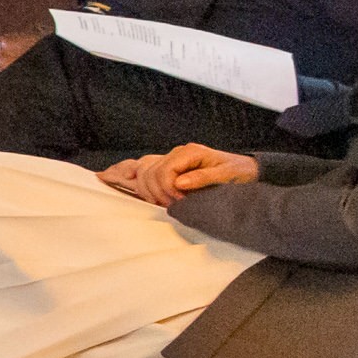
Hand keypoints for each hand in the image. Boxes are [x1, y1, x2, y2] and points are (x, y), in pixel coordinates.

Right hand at [103, 141, 259, 205]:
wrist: (246, 170)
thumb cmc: (239, 172)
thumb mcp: (227, 174)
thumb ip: (203, 178)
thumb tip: (179, 183)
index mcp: (189, 152)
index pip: (164, 171)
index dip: (168, 190)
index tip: (181, 202)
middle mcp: (176, 154)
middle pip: (150, 173)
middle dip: (158, 193)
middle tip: (175, 205)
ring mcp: (170, 159)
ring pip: (142, 172)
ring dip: (149, 190)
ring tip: (164, 202)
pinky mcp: (168, 167)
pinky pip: (141, 168)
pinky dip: (126, 173)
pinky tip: (111, 176)